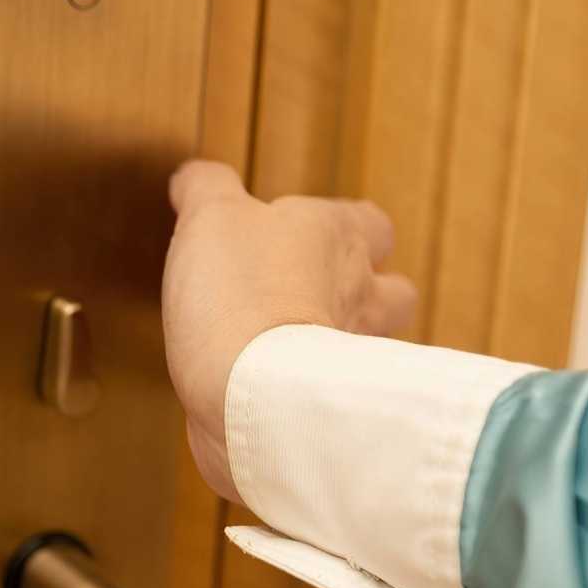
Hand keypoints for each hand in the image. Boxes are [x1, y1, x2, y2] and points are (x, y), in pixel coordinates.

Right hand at [161, 159, 418, 500]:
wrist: (252, 395)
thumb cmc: (240, 294)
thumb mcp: (210, 216)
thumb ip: (206, 188)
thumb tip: (195, 177)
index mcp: (341, 237)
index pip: (372, 223)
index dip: (346, 226)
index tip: (302, 230)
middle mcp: (360, 296)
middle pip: (391, 292)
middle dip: (363, 292)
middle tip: (312, 292)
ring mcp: (351, 358)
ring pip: (366, 347)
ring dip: (335, 344)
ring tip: (283, 343)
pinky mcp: (325, 409)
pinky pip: (324, 396)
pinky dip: (302, 390)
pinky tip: (261, 386)